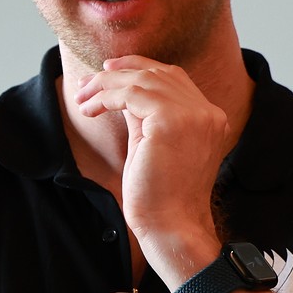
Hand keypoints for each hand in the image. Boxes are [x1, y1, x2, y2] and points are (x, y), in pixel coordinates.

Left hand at [73, 57, 227, 283]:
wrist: (171, 225)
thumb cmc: (159, 195)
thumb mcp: (152, 144)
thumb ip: (144, 115)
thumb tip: (121, 90)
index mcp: (209, 118)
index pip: (173, 78)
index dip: (139, 68)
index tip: (109, 70)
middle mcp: (207, 112)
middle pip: (158, 72)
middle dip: (119, 71)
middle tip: (88, 80)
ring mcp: (194, 114)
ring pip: (142, 79)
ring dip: (106, 84)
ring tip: (82, 96)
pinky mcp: (172, 121)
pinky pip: (131, 93)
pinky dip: (105, 96)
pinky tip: (89, 109)